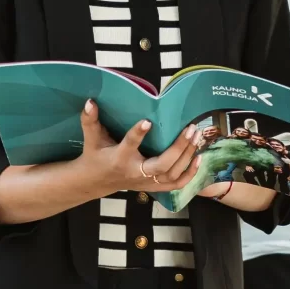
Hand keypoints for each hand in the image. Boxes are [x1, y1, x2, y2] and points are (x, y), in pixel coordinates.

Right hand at [72, 101, 202, 198]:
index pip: (129, 146)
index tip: (148, 121)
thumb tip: (90, 101)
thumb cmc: (95, 155)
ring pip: (171, 174)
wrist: (96, 181)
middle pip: (161, 165)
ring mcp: (146, 182)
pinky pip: (176, 185)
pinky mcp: (153, 187)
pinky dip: (190, 174)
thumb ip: (90, 120)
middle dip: (178, 148)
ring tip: (196, 137)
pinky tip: (199, 158)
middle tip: (190, 128)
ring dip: (187, 157)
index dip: (138, 134)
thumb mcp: (92, 138)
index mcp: (119, 158)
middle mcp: (135, 172)